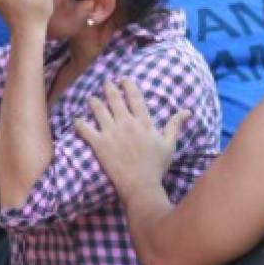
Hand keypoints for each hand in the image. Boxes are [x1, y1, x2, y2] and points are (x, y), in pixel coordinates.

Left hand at [75, 79, 190, 202]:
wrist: (140, 185)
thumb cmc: (156, 167)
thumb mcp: (169, 145)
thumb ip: (175, 125)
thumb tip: (187, 111)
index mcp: (143, 122)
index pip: (134, 97)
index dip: (128, 86)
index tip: (123, 79)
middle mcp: (126, 123)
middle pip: (114, 99)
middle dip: (109, 88)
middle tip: (105, 82)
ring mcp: (111, 133)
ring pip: (98, 110)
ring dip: (94, 101)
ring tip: (91, 98)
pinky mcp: (99, 144)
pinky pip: (85, 129)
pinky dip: (79, 123)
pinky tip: (76, 120)